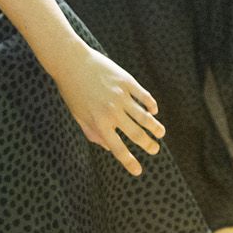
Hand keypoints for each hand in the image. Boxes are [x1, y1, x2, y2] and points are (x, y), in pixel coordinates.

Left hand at [52, 46, 164, 176]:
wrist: (71, 61)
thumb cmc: (72, 90)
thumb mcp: (78, 115)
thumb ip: (92, 133)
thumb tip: (108, 147)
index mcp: (99, 123)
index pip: (118, 148)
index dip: (129, 162)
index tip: (138, 171)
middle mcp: (112, 112)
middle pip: (137, 134)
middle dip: (148, 145)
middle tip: (155, 150)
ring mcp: (121, 96)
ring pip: (145, 117)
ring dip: (155, 127)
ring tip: (161, 133)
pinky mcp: (127, 81)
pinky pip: (144, 96)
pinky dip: (151, 105)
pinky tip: (154, 111)